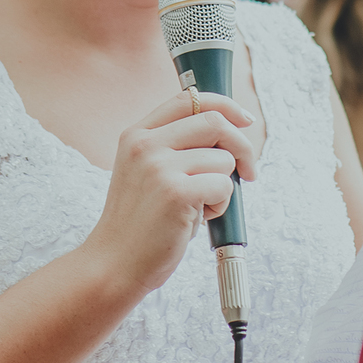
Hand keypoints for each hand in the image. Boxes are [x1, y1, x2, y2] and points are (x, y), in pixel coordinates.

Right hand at [84, 90, 255, 299]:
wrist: (114, 263)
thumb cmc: (140, 223)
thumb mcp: (147, 173)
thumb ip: (176, 148)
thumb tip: (231, 133)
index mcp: (137, 135)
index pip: (189, 99)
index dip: (225, 105)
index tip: (245, 121)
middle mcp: (145, 144)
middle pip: (215, 122)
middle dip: (243, 146)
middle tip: (248, 172)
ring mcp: (159, 167)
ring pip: (224, 159)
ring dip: (224, 187)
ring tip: (199, 207)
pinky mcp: (176, 192)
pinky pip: (224, 186)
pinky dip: (221, 205)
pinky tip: (199, 218)